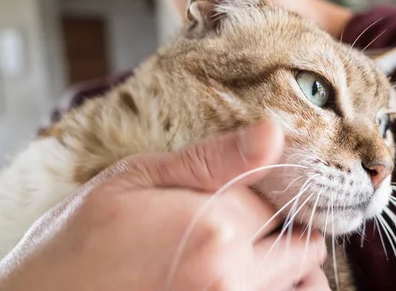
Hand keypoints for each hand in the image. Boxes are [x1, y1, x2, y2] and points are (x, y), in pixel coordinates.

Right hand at [0, 119, 329, 290]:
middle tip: (251, 219)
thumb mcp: (138, 179)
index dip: (269, 189)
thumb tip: (273, 133)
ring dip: (287, 266)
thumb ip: (214, 159)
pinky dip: (274, 289)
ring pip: (299, 284)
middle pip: (302, 247)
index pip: (282, 199)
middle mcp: (232, 278)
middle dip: (286, 228)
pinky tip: (242, 275)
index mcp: (216, 227)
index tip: (250, 188)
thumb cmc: (81, 239)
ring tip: (251, 250)